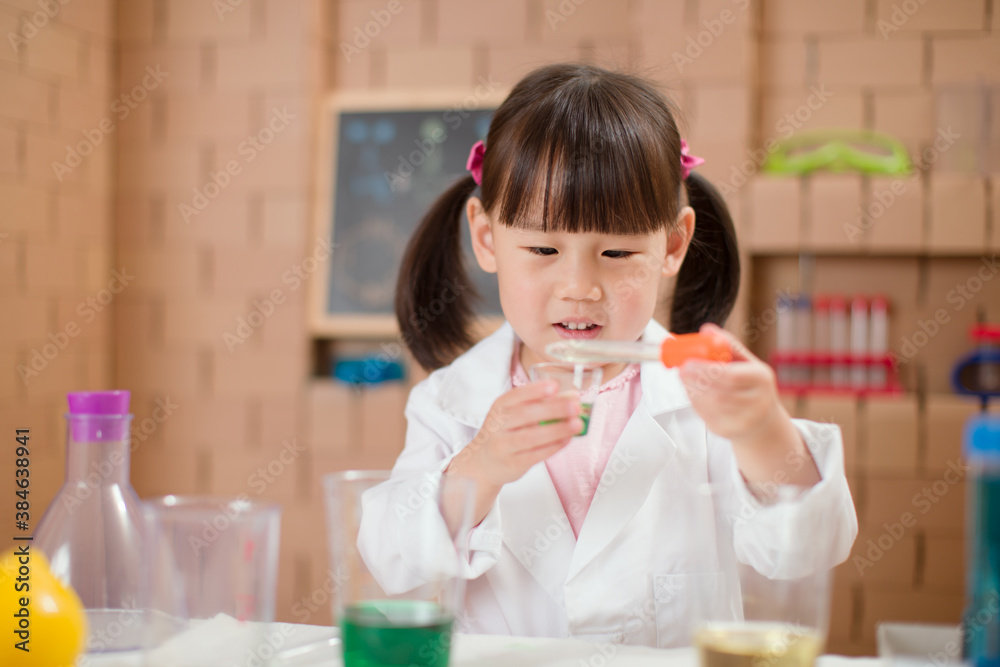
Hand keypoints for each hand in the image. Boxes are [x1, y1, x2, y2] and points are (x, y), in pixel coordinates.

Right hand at [446, 380, 581, 522]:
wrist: (483, 463)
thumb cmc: (505, 433)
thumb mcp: (515, 414)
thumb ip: (541, 405)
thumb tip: (572, 396)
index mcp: (500, 407)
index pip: (516, 395)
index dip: (535, 390)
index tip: (555, 386)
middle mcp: (497, 425)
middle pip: (525, 414)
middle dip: (553, 409)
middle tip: (575, 406)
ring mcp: (503, 445)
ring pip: (531, 437)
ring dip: (556, 430)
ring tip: (577, 424)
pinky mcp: (512, 464)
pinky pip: (534, 455)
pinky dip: (553, 447)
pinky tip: (567, 440)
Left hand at [677, 323, 819, 489]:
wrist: (763, 421)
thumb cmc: (752, 385)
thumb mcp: (747, 362)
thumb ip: (727, 345)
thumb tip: (707, 330)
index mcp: (762, 380)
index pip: (732, 376)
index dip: (707, 370)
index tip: (688, 362)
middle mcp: (757, 403)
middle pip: (719, 393)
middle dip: (695, 380)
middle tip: (681, 368)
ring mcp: (743, 421)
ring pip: (710, 405)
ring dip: (692, 389)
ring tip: (686, 378)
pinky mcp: (729, 432)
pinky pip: (705, 415)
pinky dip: (695, 401)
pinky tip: (693, 391)